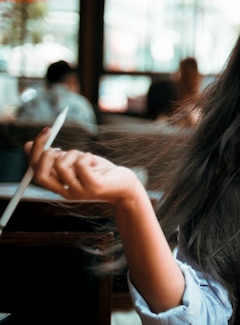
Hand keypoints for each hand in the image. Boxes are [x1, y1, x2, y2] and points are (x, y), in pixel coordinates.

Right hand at [25, 128, 141, 204]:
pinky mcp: (94, 187)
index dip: (36, 151)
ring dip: (72, 153)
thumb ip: (56, 157)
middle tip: (60, 146)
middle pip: (41, 174)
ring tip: (85, 156)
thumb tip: (28, 146)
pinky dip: (86, 156)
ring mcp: (79, 192)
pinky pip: (80, 165)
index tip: (46, 132)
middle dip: (46, 153)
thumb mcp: (75, 163)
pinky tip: (94, 161)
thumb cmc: (100, 172)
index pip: (36, 172)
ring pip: (61, 165)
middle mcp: (66, 192)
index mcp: (60, 187)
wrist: (126, 187)